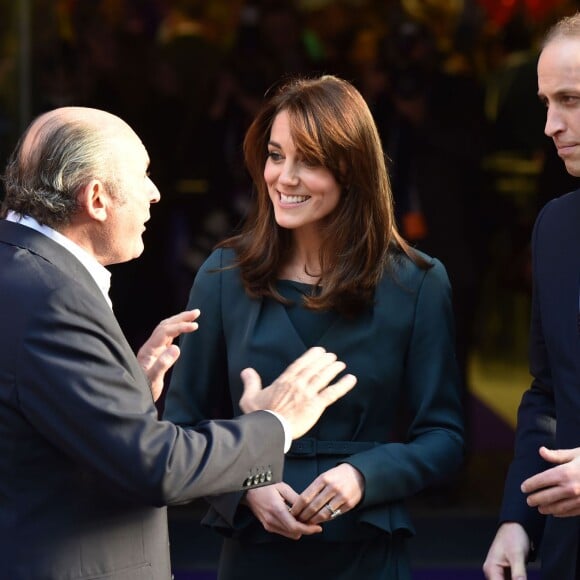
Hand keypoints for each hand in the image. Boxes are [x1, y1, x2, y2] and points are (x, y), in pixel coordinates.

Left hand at [137, 309, 199, 400]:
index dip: (180, 327)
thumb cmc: (144, 390)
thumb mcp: (153, 380)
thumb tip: (176, 348)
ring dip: (179, 320)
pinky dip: (176, 329)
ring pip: (166, 328)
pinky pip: (167, 336)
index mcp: (149, 350)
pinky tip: (183, 329)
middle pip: (165, 325)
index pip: (165, 331)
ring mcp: (153, 349)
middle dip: (181, 317)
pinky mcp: (156, 353)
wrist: (134, 398)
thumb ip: (163, 364)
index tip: (195, 326)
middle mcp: (150, 346)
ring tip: (193, 316)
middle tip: (197, 312)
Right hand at [239, 347, 356, 438]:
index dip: (311, 356)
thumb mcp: (250, 397)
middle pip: (314, 368)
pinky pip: (332, 393)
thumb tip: (246, 370)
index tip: (319, 350)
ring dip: (333, 369)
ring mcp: (308, 394)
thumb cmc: (260, 416)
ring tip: (340, 363)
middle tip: (332, 356)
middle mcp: (298, 384)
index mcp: (284, 381)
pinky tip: (351, 379)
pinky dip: (343, 385)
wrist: (270, 430)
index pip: (300, 364)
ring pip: (323, 377)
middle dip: (324, 360)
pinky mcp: (316, 405)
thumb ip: (251, 382)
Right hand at [244, 483, 321, 539]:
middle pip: (294, 534)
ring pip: (289, 535)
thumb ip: (296, 499)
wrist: (248, 490)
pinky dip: (291, 528)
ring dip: (298, 529)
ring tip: (304, 518)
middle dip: (305, 529)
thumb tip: (308, 508)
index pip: (296, 527)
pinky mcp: (267, 526)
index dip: (309, 529)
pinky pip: (283, 532)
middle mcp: (272, 521)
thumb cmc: (266, 486)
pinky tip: (294, 518)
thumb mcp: (283, 487)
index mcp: (277, 510)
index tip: (318, 527)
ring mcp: (269, 525)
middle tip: (313, 520)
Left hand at [289, 463, 363, 524]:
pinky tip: (320, 520)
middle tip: (298, 520)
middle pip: (313, 507)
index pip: (306, 496)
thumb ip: (314, 489)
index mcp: (323, 479)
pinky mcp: (348, 505)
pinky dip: (325, 520)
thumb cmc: (337, 476)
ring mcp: (341, 497)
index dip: (297, 507)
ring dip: (313, 520)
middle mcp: (332, 487)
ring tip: (307, 522)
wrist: (358, 474)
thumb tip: (301, 503)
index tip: (292, 512)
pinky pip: (333, 515)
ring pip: (323, 514)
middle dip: (304, 516)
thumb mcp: (325, 476)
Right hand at [482, 522, 529, 578]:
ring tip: (523, 576)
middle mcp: (492, 571)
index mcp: (491, 568)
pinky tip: (522, 578)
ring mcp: (498, 572)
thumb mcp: (517, 555)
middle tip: (523, 578)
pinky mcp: (506, 571)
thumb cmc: (513, 536)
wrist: (516, 525)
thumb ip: (518, 573)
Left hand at [521, 446, 579, 515]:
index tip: (523, 488)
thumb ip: (556, 455)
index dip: (530, 485)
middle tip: (528, 500)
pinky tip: (555, 513)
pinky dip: (561, 513)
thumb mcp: (575, 454)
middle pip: (546, 496)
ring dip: (546, 508)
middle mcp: (570, 488)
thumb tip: (541, 451)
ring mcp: (579, 499)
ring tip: (539, 508)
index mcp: (564, 473)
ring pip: (558, 507)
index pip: (541, 481)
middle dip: (535, 499)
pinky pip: (570, 512)